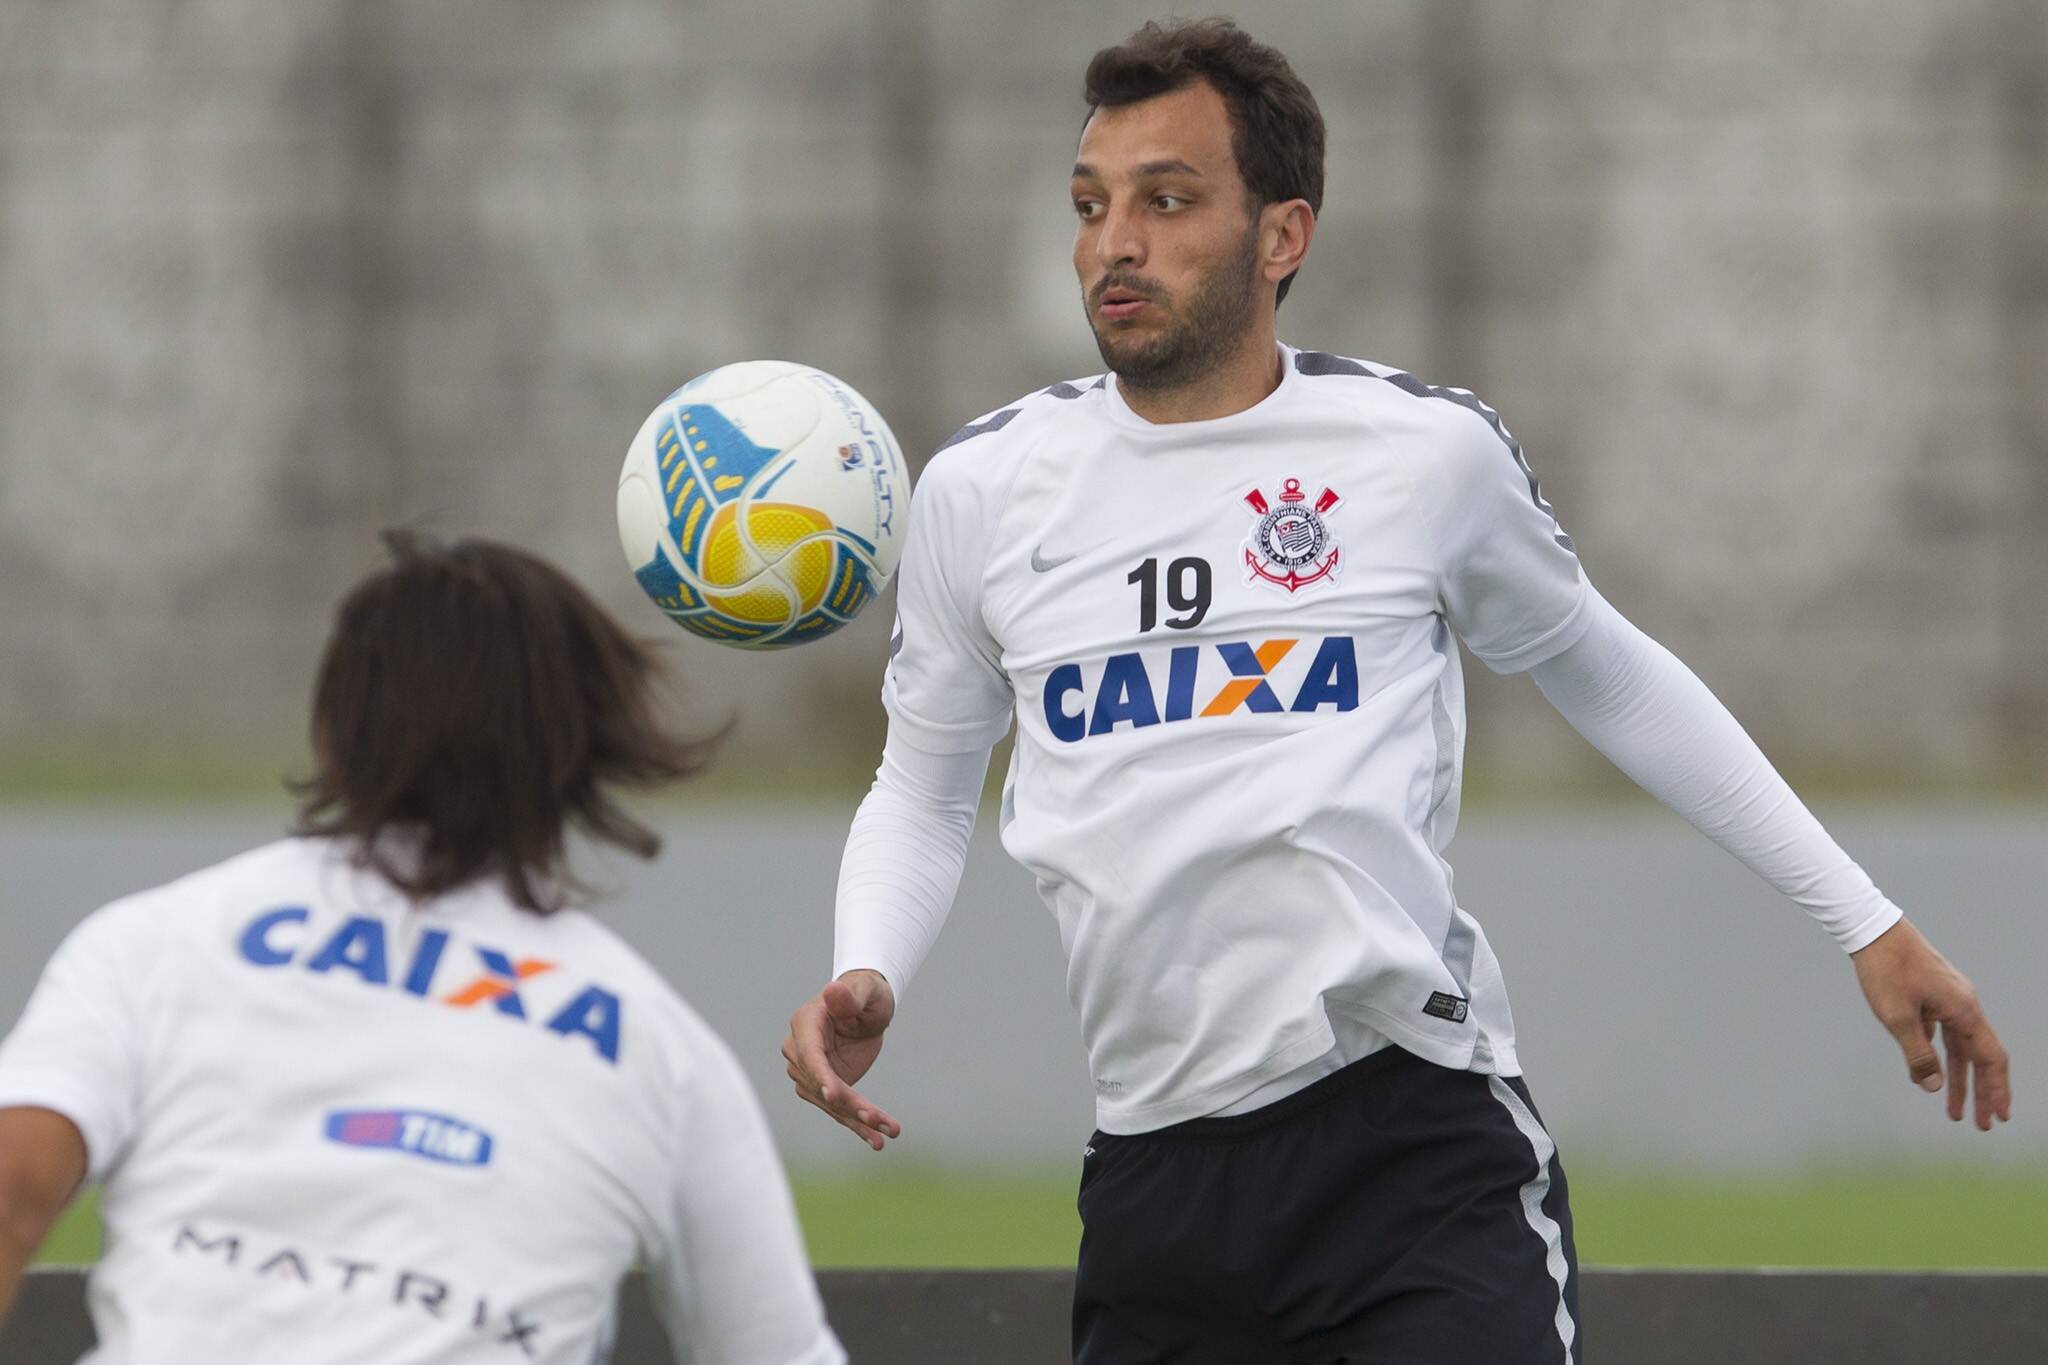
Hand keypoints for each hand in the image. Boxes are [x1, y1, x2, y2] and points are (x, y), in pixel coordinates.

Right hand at [782, 969, 902, 1150]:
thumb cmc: (866, 993)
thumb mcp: (865, 990)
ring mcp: (810, 1072)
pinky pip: (839, 1110)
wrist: (867, 1008)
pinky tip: (877, 1140)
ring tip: (886, 1132)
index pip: (809, 1054)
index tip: (833, 1095)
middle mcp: (800, 1050)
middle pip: (822, 1084)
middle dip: (850, 1104)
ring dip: (858, 1121)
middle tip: (876, 1119)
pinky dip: (859, 1125)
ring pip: (831, 1103)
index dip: (820, 1076)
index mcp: (805, 1023)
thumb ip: (848, 995)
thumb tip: (832, 990)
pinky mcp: (825, 1088)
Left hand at [1852, 918, 2010, 1130]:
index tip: (1999, 1117)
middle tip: (1982, 1125)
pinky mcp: (1932, 995)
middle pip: (1980, 1057)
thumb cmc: (1885, 971)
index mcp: (1964, 1012)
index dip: (1996, 1090)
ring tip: (1953, 1111)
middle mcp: (1964, 1006)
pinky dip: (1941, 1056)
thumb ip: (1918, 1054)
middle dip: (1981, 1093)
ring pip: (1959, 1047)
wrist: (1872, 930)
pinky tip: (1931, 1072)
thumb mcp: (1897, 1017)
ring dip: (1958, 1079)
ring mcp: (1949, 999)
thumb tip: (1932, 1088)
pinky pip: (1943, 1033)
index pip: (1991, 1059)